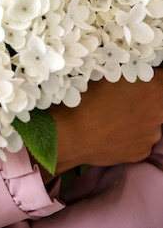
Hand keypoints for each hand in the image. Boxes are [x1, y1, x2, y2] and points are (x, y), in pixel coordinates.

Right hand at [48, 70, 162, 175]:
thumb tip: (140, 75)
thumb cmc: (88, 98)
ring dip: (138, 118)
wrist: (74, 134)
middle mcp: (159, 113)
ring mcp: (152, 135)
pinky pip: (140, 139)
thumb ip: (133, 74)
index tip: (143, 80)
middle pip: (159, 103)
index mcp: (155, 89)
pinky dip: (131, 135)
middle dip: (146, 99)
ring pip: (150, 122)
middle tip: (123, 98)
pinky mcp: (142, 152)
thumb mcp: (110, 74)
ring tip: (113, 117)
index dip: (155, 80)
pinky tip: (112, 131)